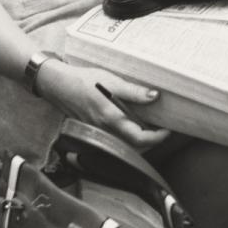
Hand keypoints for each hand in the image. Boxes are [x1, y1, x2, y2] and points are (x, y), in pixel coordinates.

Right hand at [36, 60, 169, 149]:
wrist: (59, 85)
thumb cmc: (85, 81)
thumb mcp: (113, 82)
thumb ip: (134, 92)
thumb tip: (155, 96)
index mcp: (111, 119)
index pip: (139, 139)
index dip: (157, 138)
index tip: (168, 130)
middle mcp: (105, 130)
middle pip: (134, 146)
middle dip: (151, 141)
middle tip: (163, 128)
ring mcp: (99, 132)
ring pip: (125, 145)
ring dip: (140, 140)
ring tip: (152, 127)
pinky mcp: (95, 129)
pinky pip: (115, 139)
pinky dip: (128, 136)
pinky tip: (134, 124)